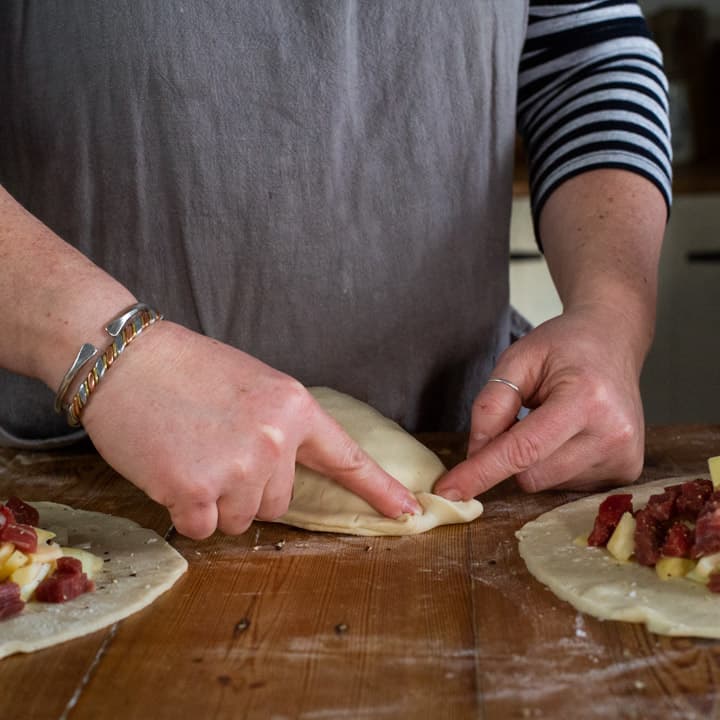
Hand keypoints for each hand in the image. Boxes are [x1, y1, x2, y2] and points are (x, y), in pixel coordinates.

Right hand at [81, 321, 421, 537]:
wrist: (124, 357)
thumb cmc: (185, 368)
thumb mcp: (252, 386)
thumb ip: (278, 427)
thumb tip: (283, 472)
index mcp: (294, 408)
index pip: (345, 458)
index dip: (379, 489)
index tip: (409, 512)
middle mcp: (275, 441)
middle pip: (280, 504)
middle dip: (250, 490)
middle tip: (214, 451)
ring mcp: (237, 467)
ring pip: (241, 519)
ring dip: (216, 502)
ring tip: (191, 456)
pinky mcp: (195, 490)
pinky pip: (202, 529)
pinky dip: (186, 511)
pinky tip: (170, 472)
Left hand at [434, 304, 645, 497]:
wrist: (614, 341)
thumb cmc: (564, 346)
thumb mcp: (517, 358)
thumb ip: (491, 404)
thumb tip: (476, 454)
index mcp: (586, 399)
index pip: (523, 449)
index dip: (482, 472)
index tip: (449, 491)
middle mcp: (613, 433)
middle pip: (531, 474)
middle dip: (511, 454)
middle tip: (523, 415)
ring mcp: (624, 456)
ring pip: (547, 483)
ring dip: (535, 459)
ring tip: (554, 418)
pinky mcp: (627, 470)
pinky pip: (567, 485)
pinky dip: (554, 463)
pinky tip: (570, 434)